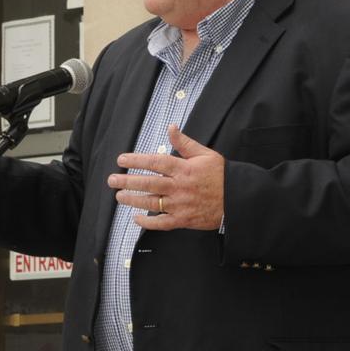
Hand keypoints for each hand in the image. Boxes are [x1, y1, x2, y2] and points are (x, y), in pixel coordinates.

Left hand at [107, 125, 224, 230]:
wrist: (237, 199)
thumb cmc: (221, 175)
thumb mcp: (205, 154)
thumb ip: (185, 143)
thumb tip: (171, 127)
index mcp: (184, 168)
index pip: (155, 162)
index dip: (136, 160)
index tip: (122, 159)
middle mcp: (179, 187)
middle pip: (148, 183)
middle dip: (127, 181)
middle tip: (112, 179)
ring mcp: (180, 205)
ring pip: (151, 203)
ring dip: (133, 200)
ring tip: (119, 196)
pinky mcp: (183, 220)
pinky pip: (161, 223)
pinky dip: (147, 222)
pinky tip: (136, 218)